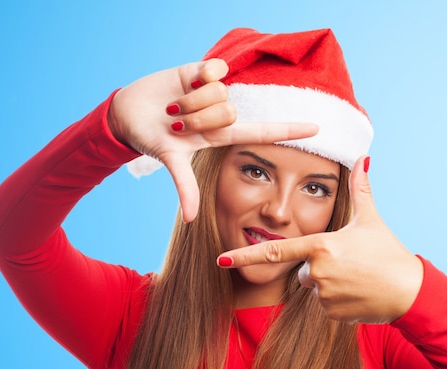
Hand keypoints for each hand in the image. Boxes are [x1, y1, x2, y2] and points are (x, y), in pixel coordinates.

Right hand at [108, 59, 317, 221]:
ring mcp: (214, 92)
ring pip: (220, 92)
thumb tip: (190, 220)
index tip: (318, 128)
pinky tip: (187, 82)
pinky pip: (216, 69)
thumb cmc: (152, 139)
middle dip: (198, 119)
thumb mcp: (172, 161)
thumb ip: (185, 187)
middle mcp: (223, 113)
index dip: (289, 130)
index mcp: (221, 136)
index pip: (262, 132)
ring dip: (191, 101)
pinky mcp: (203, 70)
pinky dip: (199, 75)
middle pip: (230, 112)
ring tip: (174, 107)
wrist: (129, 114)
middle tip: (177, 123)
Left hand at [217, 156, 423, 322]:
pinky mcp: (332, 314)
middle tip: (349, 263)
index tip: (220, 259)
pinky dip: (338, 300)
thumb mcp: (371, 219)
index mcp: (320, 246)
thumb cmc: (389, 253)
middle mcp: (317, 272)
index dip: (244, 255)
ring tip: (357, 278)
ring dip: (330, 283)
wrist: (409, 291)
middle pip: (303, 269)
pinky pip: (325, 305)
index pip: (274, 251)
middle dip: (319, 266)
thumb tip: (363, 158)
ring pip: (314, 287)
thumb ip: (360, 189)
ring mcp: (324, 295)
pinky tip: (358, 292)